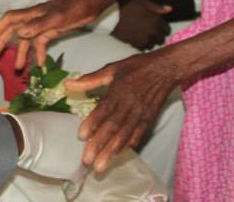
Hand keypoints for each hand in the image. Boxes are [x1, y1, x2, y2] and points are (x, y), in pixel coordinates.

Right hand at [0, 0, 102, 68]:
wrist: (89, 6)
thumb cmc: (72, 9)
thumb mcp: (56, 18)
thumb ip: (38, 25)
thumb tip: (20, 33)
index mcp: (33, 14)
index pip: (10, 19)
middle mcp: (35, 19)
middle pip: (15, 30)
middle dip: (4, 42)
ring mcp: (43, 25)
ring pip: (28, 40)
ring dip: (23, 53)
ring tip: (18, 68)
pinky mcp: (52, 30)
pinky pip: (41, 43)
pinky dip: (39, 53)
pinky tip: (40, 64)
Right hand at [11, 111, 89, 181]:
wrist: (26, 137)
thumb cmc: (29, 126)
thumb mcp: (48, 119)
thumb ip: (57, 126)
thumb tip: (52, 132)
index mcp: (76, 122)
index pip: (80, 136)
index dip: (72, 144)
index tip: (65, 149)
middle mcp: (85, 137)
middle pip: (84, 151)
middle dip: (76, 157)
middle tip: (65, 163)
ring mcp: (81, 155)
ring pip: (82, 167)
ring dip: (74, 172)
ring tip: (67, 178)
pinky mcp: (75, 170)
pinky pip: (77, 182)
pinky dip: (72, 188)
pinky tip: (68, 191)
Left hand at [64, 51, 177, 172]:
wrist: (166, 69)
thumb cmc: (136, 67)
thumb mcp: (112, 69)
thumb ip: (90, 79)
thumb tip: (67, 84)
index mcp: (119, 91)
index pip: (104, 110)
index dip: (93, 123)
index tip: (81, 135)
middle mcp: (129, 105)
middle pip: (113, 128)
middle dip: (100, 145)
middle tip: (87, 161)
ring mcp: (140, 115)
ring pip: (124, 136)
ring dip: (112, 152)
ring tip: (100, 166)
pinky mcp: (148, 120)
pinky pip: (137, 136)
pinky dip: (128, 146)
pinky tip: (119, 156)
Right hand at [111, 0, 170, 49]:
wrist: (112, 16)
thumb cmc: (127, 6)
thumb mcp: (142, 1)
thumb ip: (157, 7)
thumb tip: (169, 9)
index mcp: (156, 21)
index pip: (167, 30)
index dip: (164, 28)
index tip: (160, 27)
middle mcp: (152, 32)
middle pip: (161, 40)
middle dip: (158, 36)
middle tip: (153, 32)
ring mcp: (144, 39)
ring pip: (153, 45)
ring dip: (150, 42)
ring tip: (145, 36)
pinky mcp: (135, 44)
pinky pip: (143, 49)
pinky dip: (142, 46)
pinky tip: (139, 40)